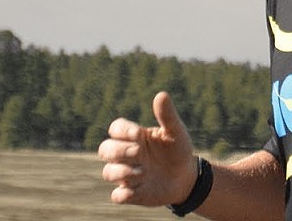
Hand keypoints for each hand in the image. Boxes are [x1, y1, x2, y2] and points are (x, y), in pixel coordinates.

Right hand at [98, 91, 198, 206]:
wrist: (187, 177)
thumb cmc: (178, 150)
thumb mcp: (176, 132)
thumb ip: (167, 115)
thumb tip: (161, 94)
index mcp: (135, 137)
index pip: (115, 129)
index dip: (122, 131)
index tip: (138, 134)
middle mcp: (126, 155)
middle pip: (104, 149)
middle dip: (118, 151)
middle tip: (138, 152)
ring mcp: (127, 174)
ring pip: (108, 172)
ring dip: (123, 172)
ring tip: (144, 171)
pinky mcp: (131, 193)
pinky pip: (117, 196)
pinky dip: (123, 193)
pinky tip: (138, 187)